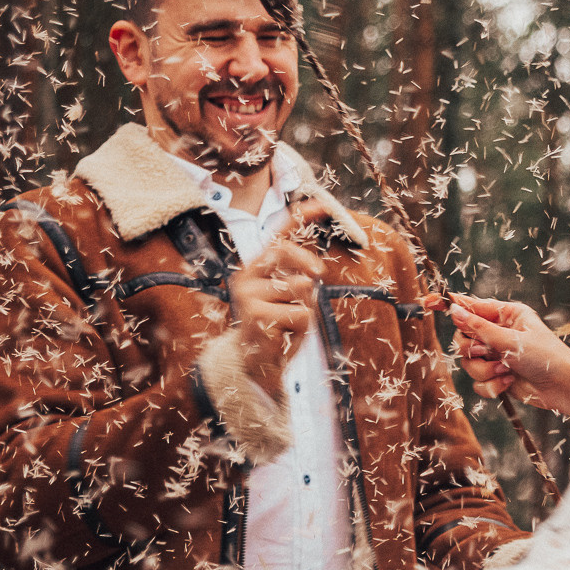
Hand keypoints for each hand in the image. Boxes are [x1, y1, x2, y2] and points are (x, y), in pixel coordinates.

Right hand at [228, 205, 325, 394]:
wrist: (257, 365)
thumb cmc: (278, 327)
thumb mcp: (291, 298)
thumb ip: (298, 279)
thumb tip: (313, 272)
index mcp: (257, 267)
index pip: (278, 235)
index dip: (301, 217)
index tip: (323, 203)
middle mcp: (247, 275)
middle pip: (285, 251)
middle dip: (306, 261)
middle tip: (317, 273)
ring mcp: (248, 294)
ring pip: (300, 288)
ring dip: (306, 309)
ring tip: (289, 323)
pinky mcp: (255, 314)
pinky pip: (300, 313)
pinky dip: (302, 327)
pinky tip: (284, 335)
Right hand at [438, 295, 569, 421]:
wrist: (562, 388)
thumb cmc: (546, 357)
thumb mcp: (511, 339)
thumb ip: (479, 327)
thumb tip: (455, 310)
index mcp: (505, 314)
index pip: (470, 306)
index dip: (449, 304)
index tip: (428, 302)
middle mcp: (498, 333)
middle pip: (462, 338)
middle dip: (473, 350)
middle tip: (488, 352)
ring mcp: (496, 355)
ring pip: (468, 363)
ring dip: (485, 370)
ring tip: (506, 371)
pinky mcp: (496, 376)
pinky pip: (477, 382)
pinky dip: (491, 385)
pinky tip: (509, 382)